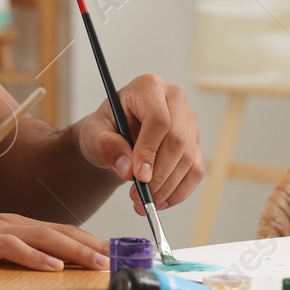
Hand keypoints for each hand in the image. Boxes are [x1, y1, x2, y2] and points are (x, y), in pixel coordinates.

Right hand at [0, 211, 109, 271]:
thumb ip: (22, 253)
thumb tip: (55, 266)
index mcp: (19, 226)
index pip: (63, 230)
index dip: (91, 241)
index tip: (116, 254)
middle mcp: (13, 223)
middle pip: (60, 231)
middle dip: (92, 245)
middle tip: (116, 259)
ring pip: (43, 235)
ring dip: (74, 249)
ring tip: (96, 263)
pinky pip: (11, 246)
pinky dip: (33, 255)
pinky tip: (52, 265)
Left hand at [75, 74, 203, 213]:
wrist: (113, 137)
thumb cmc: (104, 129)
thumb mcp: (94, 134)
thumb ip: (107, 146)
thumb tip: (128, 168)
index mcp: (148, 87)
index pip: (159, 120)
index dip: (150, 150)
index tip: (138, 176)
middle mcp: (173, 99)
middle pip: (177, 140)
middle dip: (159, 175)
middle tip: (139, 196)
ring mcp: (188, 121)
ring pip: (188, 160)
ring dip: (167, 187)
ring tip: (142, 201)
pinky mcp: (195, 143)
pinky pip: (195, 171)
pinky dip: (178, 191)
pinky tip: (159, 200)